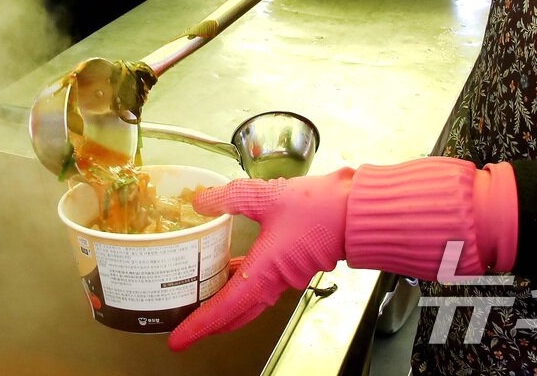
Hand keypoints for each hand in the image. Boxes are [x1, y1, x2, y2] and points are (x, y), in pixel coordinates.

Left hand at [168, 171, 354, 350]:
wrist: (359, 213)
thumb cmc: (320, 209)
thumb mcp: (265, 196)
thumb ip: (229, 198)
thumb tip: (201, 201)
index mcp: (263, 273)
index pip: (223, 309)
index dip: (198, 325)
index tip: (178, 340)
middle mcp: (274, 282)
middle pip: (236, 314)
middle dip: (209, 322)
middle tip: (186, 323)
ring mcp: (286, 276)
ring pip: (249, 300)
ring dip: (226, 302)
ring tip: (201, 294)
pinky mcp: (294, 265)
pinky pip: (262, 284)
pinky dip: (242, 284)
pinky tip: (232, 267)